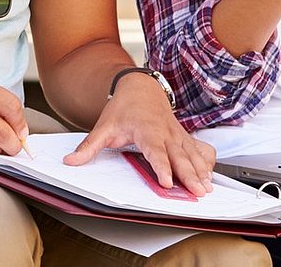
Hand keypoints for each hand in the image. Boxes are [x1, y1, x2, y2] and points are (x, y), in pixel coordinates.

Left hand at [66, 76, 213, 195]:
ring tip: (207, 188)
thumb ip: (89, 146)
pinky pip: (201, 149)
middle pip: (180, 157)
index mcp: (147, 131)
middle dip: (190, 175)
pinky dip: (207, 162)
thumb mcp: (103, 127)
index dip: (162, 167)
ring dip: (202, 172)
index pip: (155, 152)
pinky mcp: (185, 137)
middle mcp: (166, 134)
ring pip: (193, 155)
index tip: (166, 182)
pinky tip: (210, 175)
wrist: (140, 88)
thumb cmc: (124, 108)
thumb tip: (71, 160)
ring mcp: (178, 135)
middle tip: (198, 192)